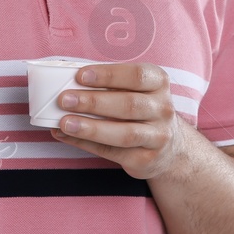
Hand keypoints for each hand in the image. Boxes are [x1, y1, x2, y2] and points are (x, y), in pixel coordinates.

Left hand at [50, 62, 189, 180]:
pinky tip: (68, 136)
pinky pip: (113, 152)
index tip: (81, 75)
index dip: (108, 75)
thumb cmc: (141, 110)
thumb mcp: (136, 90)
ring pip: (124, 133)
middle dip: (93, 102)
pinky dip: (87, 144)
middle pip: (128, 105)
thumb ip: (109, 85)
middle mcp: (162, 109)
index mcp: (159, 83)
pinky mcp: (146, 159)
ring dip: (91, 128)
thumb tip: (69, 85)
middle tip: (65, 100)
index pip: (136, 76)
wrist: (168, 148)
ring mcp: (157, 136)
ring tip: (65, 123)